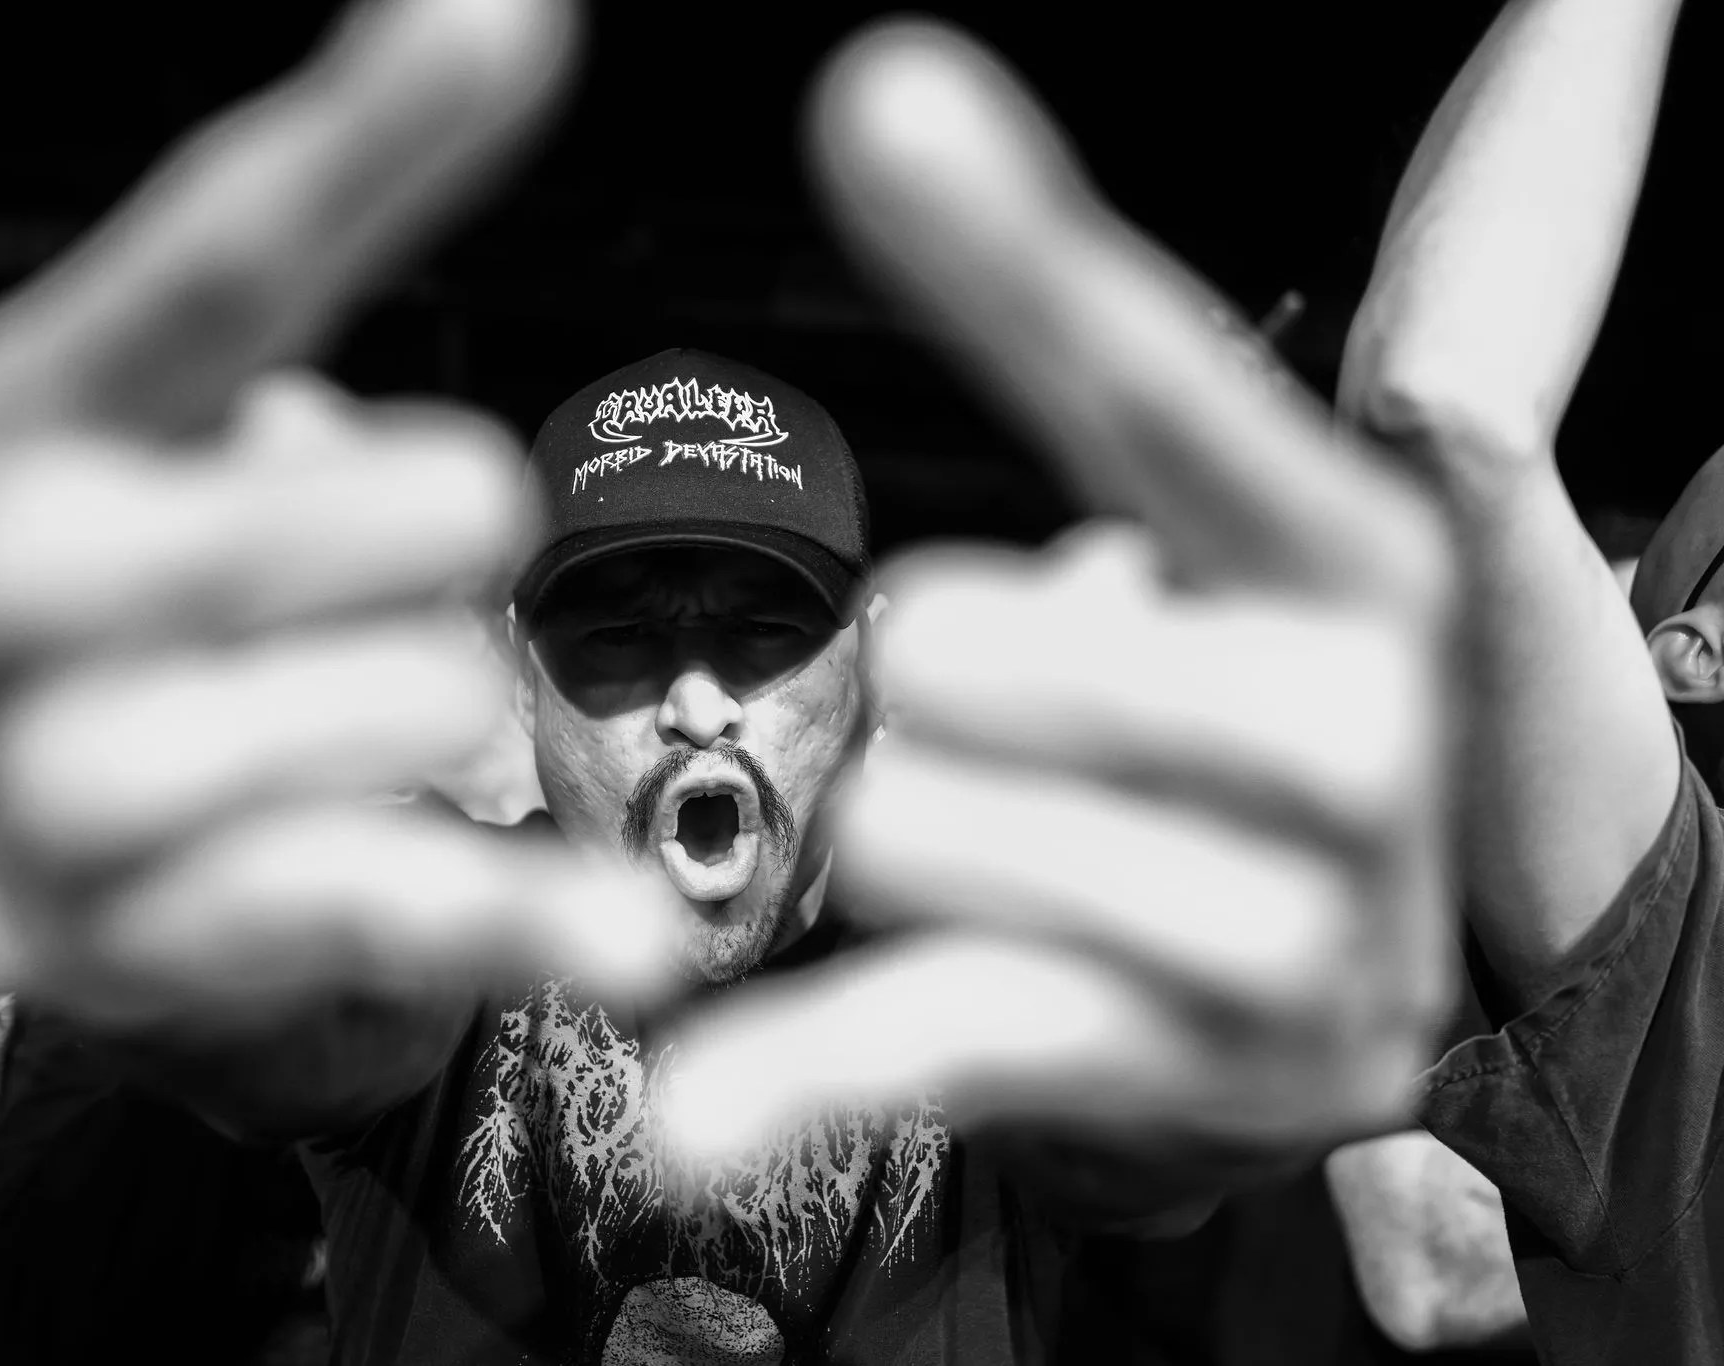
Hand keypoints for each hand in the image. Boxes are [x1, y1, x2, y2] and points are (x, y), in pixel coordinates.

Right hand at [0, 0, 679, 1032]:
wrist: (123, 883)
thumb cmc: (207, 621)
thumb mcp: (236, 438)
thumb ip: (331, 252)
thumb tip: (481, 13)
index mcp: (35, 420)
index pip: (210, 267)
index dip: (361, 147)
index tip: (499, 24)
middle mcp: (0, 592)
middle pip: (298, 516)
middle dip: (432, 529)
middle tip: (447, 545)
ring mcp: (48, 788)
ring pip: (378, 712)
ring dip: (451, 706)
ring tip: (402, 714)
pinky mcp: (124, 949)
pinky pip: (378, 905)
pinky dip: (522, 915)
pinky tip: (629, 936)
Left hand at [664, 21, 1458, 1154]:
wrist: (1310, 1009)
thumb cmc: (1201, 757)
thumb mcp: (1181, 562)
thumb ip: (1055, 357)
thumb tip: (895, 87)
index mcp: (1339, 563)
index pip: (1149, 391)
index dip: (1010, 256)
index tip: (878, 98)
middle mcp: (1359, 735)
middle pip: (956, 646)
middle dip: (932, 691)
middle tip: (1031, 743)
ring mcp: (1289, 931)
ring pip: (909, 826)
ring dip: (904, 840)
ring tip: (1026, 862)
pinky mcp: (1186, 1079)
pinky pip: (939, 1034)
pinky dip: (809, 1074)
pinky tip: (695, 1126)